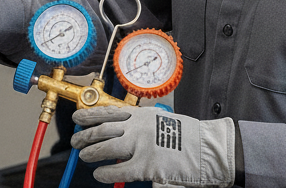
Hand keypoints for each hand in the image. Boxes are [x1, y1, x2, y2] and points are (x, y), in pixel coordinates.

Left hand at [71, 105, 234, 187]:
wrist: (209, 149)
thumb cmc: (189, 136)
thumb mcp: (162, 120)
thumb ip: (142, 124)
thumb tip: (123, 130)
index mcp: (142, 114)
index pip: (108, 112)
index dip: (89, 115)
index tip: (78, 117)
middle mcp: (137, 127)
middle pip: (101, 130)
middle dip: (84, 136)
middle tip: (75, 141)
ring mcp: (140, 146)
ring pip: (104, 149)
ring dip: (90, 153)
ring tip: (84, 156)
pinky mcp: (146, 166)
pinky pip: (118, 171)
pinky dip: (106, 174)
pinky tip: (100, 175)